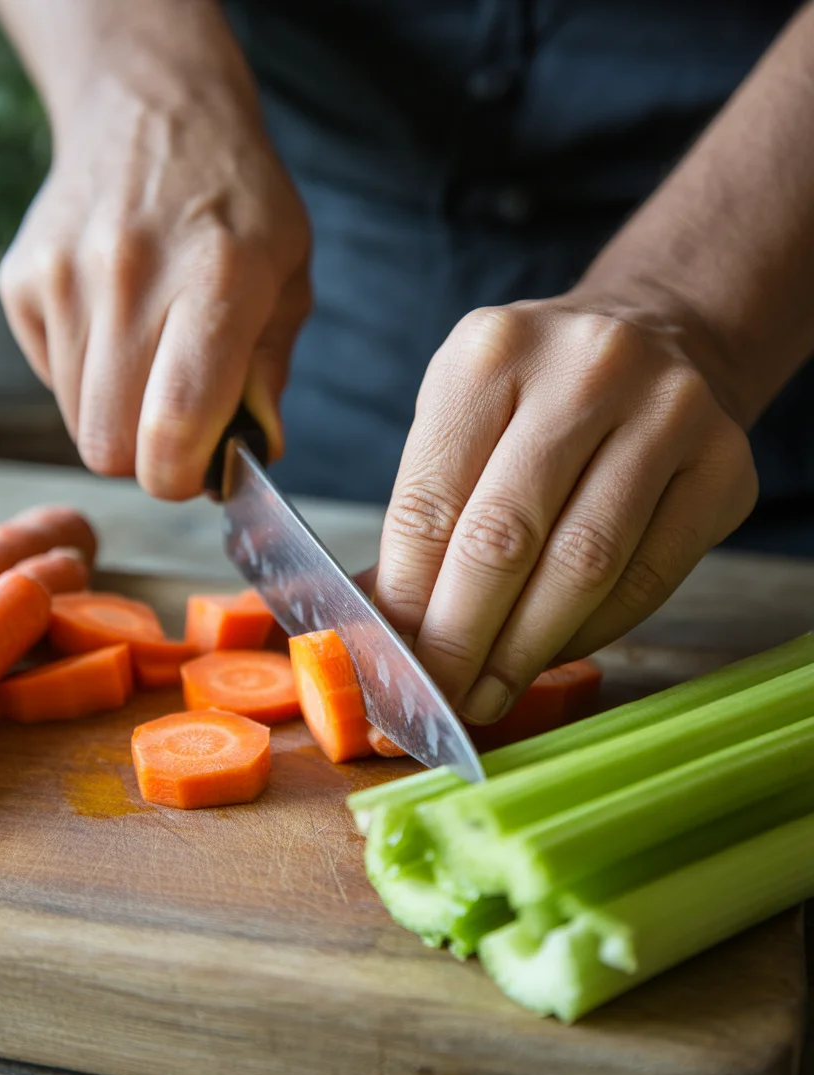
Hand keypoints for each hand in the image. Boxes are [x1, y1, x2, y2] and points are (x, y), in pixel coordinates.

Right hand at [0, 24, 309, 499]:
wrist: (151, 110)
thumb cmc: (237, 201)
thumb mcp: (289, 278)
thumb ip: (271, 373)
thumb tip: (247, 455)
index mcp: (217, 281)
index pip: (173, 423)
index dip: (181, 476)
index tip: (199, 471)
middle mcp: (130, 278)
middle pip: (108, 446)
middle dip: (147, 458)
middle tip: (181, 424)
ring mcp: (65, 277)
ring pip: (77, 421)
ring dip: (119, 418)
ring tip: (153, 360)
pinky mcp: (23, 280)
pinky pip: (52, 379)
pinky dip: (88, 379)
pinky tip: (118, 329)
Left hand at [373, 297, 758, 722]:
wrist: (661, 337)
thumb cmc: (539, 394)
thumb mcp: (465, 411)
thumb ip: (428, 507)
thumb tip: (391, 625)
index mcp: (491, 353)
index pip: (429, 502)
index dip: (406, 601)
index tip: (393, 664)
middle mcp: (584, 369)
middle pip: (504, 538)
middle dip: (461, 638)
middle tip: (442, 695)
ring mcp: (667, 412)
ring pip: (584, 566)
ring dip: (526, 649)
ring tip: (490, 692)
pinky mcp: (724, 466)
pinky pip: (648, 578)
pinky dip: (592, 631)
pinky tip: (554, 650)